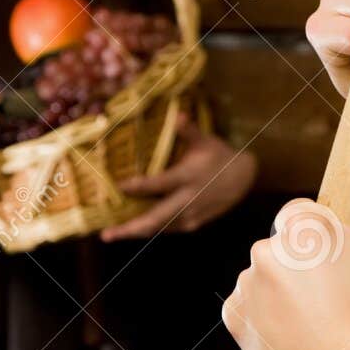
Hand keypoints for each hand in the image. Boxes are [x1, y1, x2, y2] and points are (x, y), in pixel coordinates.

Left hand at [100, 112, 257, 240]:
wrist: (244, 178)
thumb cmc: (220, 156)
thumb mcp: (206, 141)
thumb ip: (189, 131)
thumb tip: (178, 115)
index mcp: (188, 177)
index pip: (158, 184)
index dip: (137, 187)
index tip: (117, 186)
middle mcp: (188, 200)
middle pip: (155, 218)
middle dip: (129, 228)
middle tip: (105, 234)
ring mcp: (191, 215)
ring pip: (160, 228)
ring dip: (136, 232)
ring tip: (113, 234)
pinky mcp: (194, 224)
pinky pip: (168, 229)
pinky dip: (150, 229)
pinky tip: (135, 229)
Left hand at [223, 202, 349, 349]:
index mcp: (306, 227)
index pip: (301, 211)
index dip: (319, 234)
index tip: (333, 259)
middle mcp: (267, 249)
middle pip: (282, 248)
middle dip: (301, 266)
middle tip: (332, 298)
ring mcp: (247, 285)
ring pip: (264, 279)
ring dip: (282, 292)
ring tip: (315, 324)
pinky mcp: (235, 318)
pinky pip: (248, 308)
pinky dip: (265, 318)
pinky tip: (295, 336)